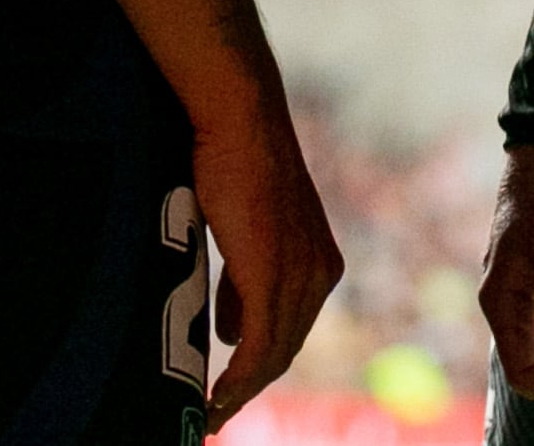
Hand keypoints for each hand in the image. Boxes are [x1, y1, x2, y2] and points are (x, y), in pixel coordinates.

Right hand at [188, 97, 342, 428]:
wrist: (241, 121)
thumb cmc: (236, 163)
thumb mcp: (246, 234)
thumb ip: (242, 283)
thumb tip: (229, 330)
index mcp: (320, 263)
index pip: (292, 330)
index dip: (262, 366)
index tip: (232, 391)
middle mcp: (321, 274)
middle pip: (284, 350)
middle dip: (250, 387)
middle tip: (217, 413)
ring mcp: (299, 277)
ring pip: (271, 355)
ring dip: (240, 390)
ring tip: (212, 411)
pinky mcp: (271, 277)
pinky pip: (256, 347)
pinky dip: (237, 380)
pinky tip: (216, 397)